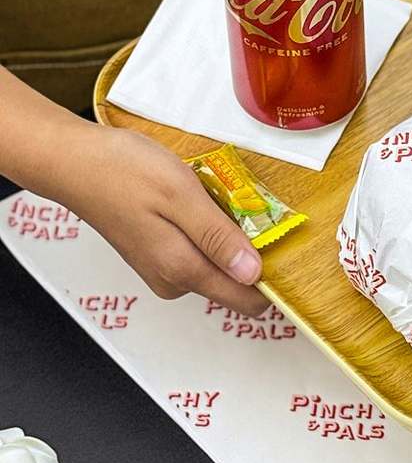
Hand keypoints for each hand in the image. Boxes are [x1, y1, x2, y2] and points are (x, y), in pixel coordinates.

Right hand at [62, 124, 268, 315]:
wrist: (74, 162)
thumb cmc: (124, 171)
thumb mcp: (182, 195)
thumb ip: (219, 237)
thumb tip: (254, 273)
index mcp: (183, 269)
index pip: (246, 300)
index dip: (274, 277)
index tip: (286, 245)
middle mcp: (174, 280)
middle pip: (236, 279)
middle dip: (251, 246)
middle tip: (241, 203)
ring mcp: (165, 269)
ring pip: (219, 262)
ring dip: (229, 233)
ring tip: (213, 195)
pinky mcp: (159, 255)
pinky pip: (201, 250)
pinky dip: (210, 227)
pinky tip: (198, 199)